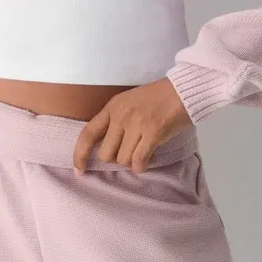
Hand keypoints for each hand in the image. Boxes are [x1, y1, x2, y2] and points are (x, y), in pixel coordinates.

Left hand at [73, 77, 192, 174]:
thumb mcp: (128, 103)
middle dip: (116, 158)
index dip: (80, 155)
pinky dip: (141, 166)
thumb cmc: (156, 98)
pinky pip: (139, 161)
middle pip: (106, 154)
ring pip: (123, 160)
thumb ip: (115, 121)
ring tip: (142, 151)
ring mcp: (136, 124)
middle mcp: (120, 116)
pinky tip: (147, 160)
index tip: (79, 171)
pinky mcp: (153, 133)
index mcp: (112, 107)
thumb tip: (107, 149)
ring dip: (131, 162)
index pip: (87, 134)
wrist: (182, 90)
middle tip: (129, 151)